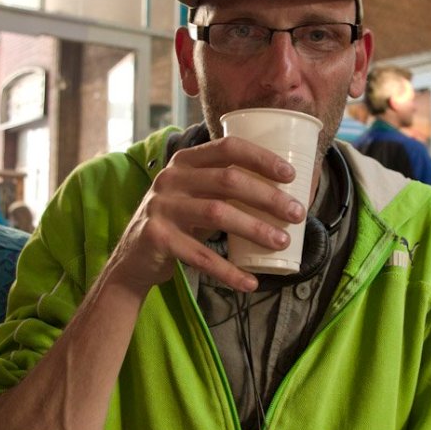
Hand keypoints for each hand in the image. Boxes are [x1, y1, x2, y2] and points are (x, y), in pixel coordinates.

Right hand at [103, 136, 305, 295]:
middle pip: (228, 180)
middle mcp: (171, 178)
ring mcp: (162, 207)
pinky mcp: (157, 238)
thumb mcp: (197, 196)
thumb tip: (284, 196)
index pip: (227, 148)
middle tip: (297, 214)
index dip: (262, 158)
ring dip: (255, 229)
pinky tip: (250, 282)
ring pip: (218, 213)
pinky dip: (229, 271)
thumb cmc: (179, 223)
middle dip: (268, 197)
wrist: (133, 258)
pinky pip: (201, 256)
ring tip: (282, 243)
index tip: (291, 175)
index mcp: (185, 161)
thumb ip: (226, 189)